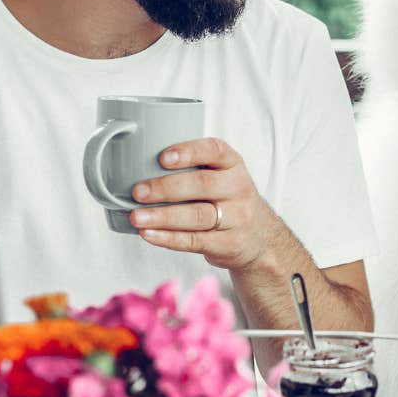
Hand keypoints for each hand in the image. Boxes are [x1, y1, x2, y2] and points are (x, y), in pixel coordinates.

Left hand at [128, 137, 288, 271]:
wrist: (260, 238)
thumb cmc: (227, 200)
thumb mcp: (222, 177)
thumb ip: (192, 169)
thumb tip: (136, 167)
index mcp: (233, 165)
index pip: (215, 151)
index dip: (189, 152)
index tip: (163, 157)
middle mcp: (239, 189)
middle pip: (202, 185)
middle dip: (166, 188)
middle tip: (138, 192)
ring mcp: (237, 219)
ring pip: (198, 215)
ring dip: (162, 216)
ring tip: (137, 217)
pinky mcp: (229, 245)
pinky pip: (196, 241)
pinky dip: (169, 238)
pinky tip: (150, 234)